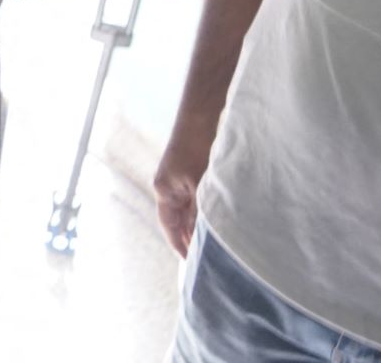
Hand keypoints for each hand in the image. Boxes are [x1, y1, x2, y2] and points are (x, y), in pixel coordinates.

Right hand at [153, 120, 214, 255]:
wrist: (200, 118)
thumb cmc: (196, 149)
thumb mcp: (199, 184)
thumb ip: (200, 211)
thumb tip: (203, 237)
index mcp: (163, 190)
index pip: (169, 225)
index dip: (179, 244)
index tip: (190, 262)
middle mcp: (168, 187)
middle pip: (178, 219)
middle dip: (189, 236)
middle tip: (206, 258)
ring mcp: (180, 180)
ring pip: (189, 210)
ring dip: (198, 224)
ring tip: (213, 244)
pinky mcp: (192, 173)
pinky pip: (196, 199)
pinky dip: (204, 211)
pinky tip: (217, 219)